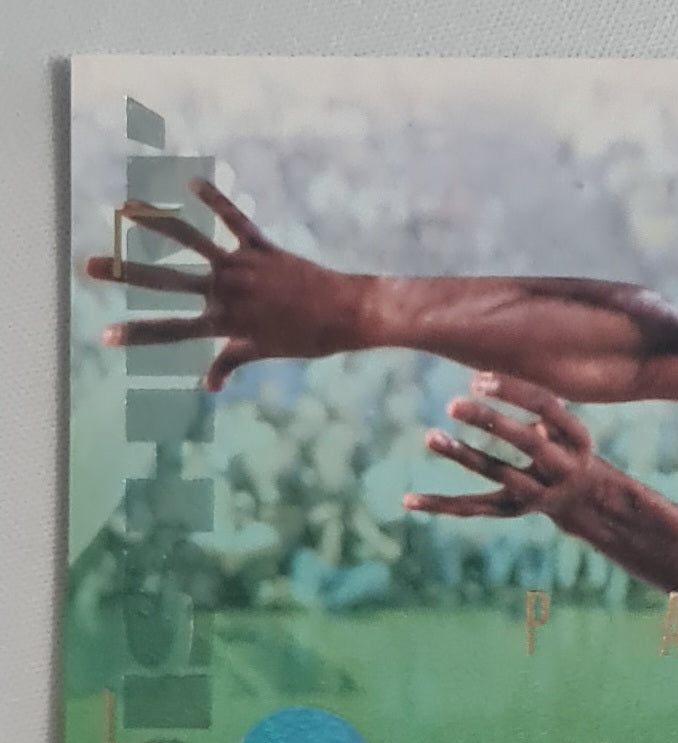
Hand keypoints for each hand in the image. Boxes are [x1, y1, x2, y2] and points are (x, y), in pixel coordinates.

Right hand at [86, 179, 366, 390]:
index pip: (171, 332)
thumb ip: (229, 363)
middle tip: (89, 265)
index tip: (104, 336)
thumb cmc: (307, 339)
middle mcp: (227, 292)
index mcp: (224, 323)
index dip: (137, 335)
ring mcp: (243, 267)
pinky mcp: (262, 248)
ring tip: (126, 208)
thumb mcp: (264, 354)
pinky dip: (215, 201)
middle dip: (125, 272)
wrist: (347, 314)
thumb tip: (208, 385)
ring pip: (191, 241)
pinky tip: (192, 181)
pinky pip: (234, 221)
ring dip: (156, 223)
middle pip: (166, 281)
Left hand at [404, 374, 599, 525]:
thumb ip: (538, 401)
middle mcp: (562, 467)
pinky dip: (440, 504)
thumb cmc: (567, 445)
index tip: (478, 379)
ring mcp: (538, 493)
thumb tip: (499, 371)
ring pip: (496, 473)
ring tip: (430, 436)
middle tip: (453, 404)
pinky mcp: (512, 510)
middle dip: (490, 421)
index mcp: (579, 438)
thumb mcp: (566, 423)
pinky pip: (473, 507)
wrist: (584, 499)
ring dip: (463, 455)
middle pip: (525, 442)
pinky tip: (408, 500)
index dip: (513, 391)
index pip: (546, 407)